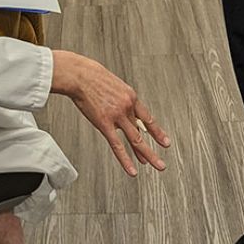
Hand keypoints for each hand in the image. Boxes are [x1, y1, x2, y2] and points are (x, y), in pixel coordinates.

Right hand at [51, 51, 169, 176]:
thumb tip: (117, 106)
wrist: (80, 74)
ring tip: (156, 165)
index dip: (156, 131)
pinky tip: (132, 169)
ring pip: (135, 140)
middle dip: (154, 148)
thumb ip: (118, 98)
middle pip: (143, 131)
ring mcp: (117, 116)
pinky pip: (117, 145)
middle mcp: (127, 107)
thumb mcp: (113, 84)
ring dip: (147, 154)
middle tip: (162, 162)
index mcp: (130, 96)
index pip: (147, 118)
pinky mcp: (105, 123)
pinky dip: (125, 159)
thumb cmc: (91, 76)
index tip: (164, 141)